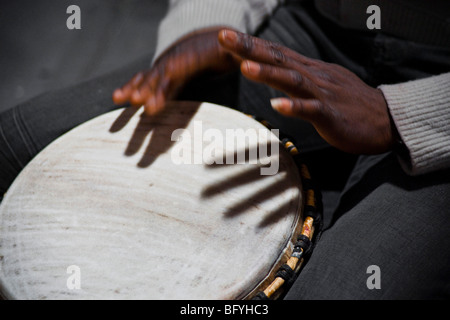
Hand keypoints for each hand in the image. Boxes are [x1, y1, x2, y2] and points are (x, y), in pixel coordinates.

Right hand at [113, 28, 240, 114]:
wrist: (211, 37)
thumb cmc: (227, 50)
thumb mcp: (236, 49)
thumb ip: (238, 52)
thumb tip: (243, 56)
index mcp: (197, 55)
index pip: (181, 68)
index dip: (168, 82)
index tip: (156, 98)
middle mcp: (178, 60)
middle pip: (161, 75)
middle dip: (149, 89)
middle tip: (138, 101)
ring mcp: (167, 65)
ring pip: (149, 76)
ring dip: (136, 87)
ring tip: (121, 99)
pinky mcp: (162, 72)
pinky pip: (144, 78)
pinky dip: (131, 86)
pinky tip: (118, 98)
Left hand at [218, 29, 396, 153]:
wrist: (385, 119)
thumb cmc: (349, 103)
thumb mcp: (320, 83)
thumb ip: (297, 76)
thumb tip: (275, 70)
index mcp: (308, 70)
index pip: (276, 52)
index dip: (250, 43)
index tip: (226, 36)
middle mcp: (313, 77)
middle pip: (278, 58)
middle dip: (250, 48)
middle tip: (224, 38)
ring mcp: (322, 94)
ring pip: (292, 81)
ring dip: (268, 73)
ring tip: (244, 68)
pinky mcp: (331, 114)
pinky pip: (310, 110)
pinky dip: (293, 107)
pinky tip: (276, 105)